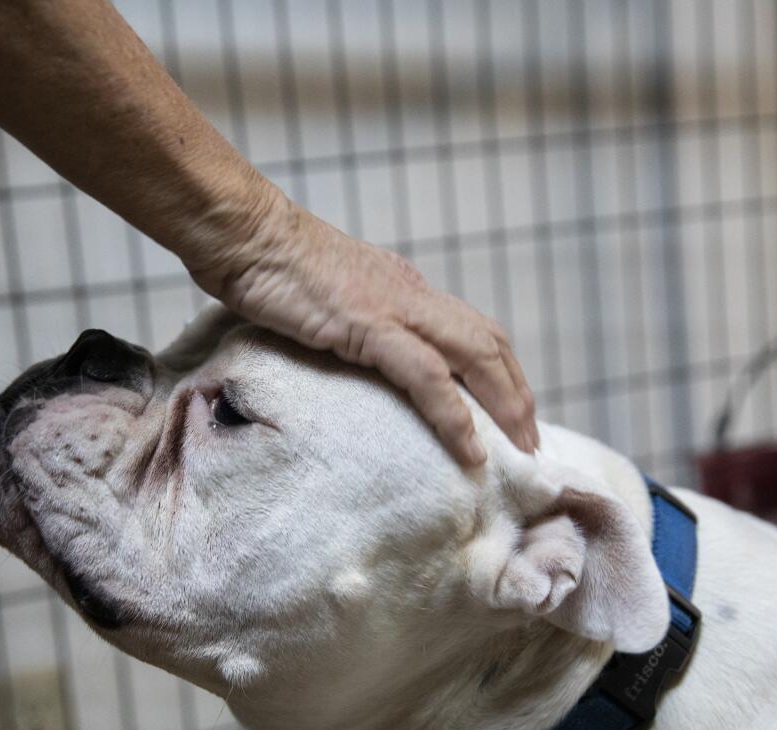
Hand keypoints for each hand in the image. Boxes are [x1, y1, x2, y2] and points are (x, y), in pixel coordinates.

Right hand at [187, 192, 537, 465]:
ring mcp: (394, 307)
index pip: (471, 328)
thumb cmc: (269, 265)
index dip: (500, 370)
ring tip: (520, 448)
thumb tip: (355, 349)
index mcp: (404, 287)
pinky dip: (454, 414)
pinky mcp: (369, 325)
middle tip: (532, 441)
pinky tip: (469, 448)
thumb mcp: (325, 296)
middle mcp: (412, 294)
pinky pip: (427, 376)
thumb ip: (350, 320)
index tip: (512, 410)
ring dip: (505, 405)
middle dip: (518, 393)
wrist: (245, 234)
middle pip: (489, 341)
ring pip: (474, 356)